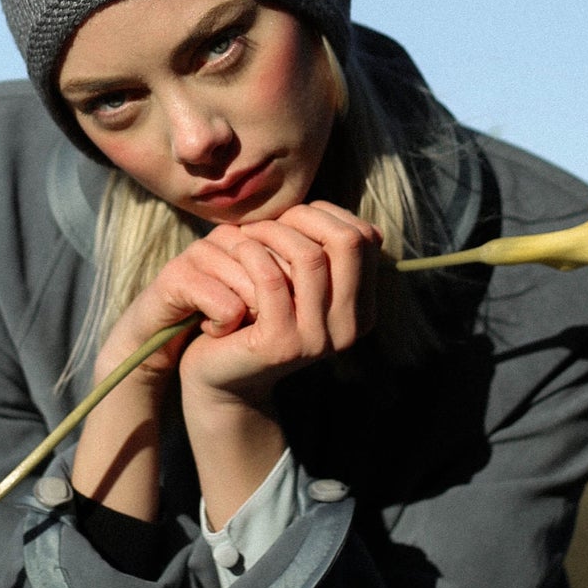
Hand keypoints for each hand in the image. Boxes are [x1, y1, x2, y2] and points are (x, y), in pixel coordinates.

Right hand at [75, 231, 280, 518]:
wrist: (160, 346)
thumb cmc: (222, 325)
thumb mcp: (266, 303)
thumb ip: (297, 283)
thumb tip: (340, 279)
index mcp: (252, 235)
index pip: (301, 244)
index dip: (302, 284)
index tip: (284, 311)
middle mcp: (228, 235)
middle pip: (286, 264)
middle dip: (283, 302)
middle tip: (260, 320)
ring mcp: (202, 251)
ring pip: (259, 284)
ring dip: (253, 316)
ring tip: (236, 326)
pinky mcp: (177, 275)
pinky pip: (226, 303)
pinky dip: (226, 325)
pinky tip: (215, 330)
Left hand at [177, 202, 382, 404]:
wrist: (222, 376)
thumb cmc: (258, 314)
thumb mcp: (297, 284)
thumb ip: (319, 252)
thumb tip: (325, 210)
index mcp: (362, 309)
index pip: (365, 237)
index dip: (326, 214)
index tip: (289, 217)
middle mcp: (350, 327)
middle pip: (348, 242)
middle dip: (304, 217)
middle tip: (268, 223)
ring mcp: (318, 339)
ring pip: (309, 256)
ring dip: (272, 232)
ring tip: (247, 235)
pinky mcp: (282, 344)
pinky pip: (271, 278)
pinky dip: (251, 252)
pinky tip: (236, 249)